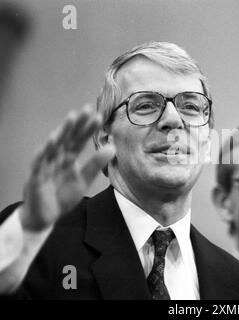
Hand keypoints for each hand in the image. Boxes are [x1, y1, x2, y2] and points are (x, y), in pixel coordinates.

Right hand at [19, 105, 114, 231]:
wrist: (45, 216)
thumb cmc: (62, 195)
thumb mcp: (83, 180)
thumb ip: (96, 164)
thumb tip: (113, 147)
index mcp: (69, 158)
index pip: (80, 141)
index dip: (88, 129)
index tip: (99, 116)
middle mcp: (57, 158)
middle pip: (68, 138)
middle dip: (77, 124)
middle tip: (87, 109)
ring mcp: (45, 166)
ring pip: (54, 146)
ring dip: (62, 132)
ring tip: (71, 119)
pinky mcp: (35, 177)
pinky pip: (39, 163)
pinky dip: (44, 152)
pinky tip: (50, 141)